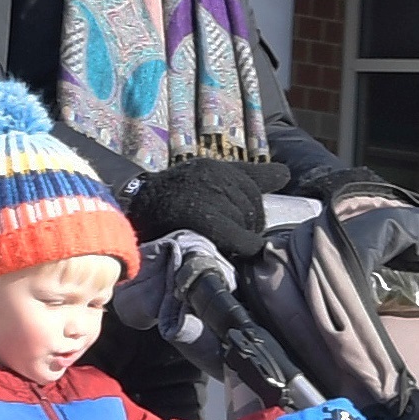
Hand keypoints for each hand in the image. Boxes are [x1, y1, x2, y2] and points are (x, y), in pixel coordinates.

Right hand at [131, 155, 276, 263]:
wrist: (133, 218)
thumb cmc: (172, 205)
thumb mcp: (209, 183)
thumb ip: (249, 178)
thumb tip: (285, 174)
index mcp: (216, 169)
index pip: (252, 186)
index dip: (252, 210)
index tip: (244, 224)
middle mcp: (213, 175)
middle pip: (253, 205)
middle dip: (251, 224)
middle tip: (235, 239)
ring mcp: (207, 195)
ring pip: (248, 220)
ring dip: (244, 236)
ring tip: (228, 244)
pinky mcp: (202, 217)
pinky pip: (238, 235)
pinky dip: (245, 245)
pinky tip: (244, 250)